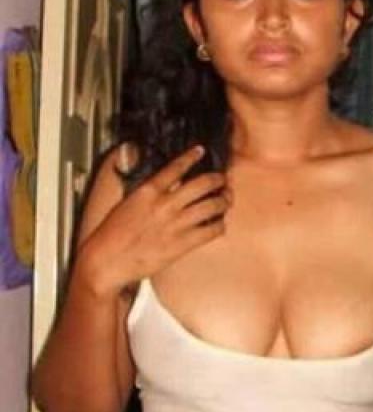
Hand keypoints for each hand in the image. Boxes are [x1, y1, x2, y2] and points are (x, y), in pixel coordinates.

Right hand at [78, 146, 228, 296]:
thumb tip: (162, 183)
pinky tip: (219, 224)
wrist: (107, 261)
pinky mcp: (182, 244)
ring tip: (225, 199)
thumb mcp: (126, 203)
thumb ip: (147, 191)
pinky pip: (211, 231)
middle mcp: (165, 205)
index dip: (191, 156)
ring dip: (223, 200)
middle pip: (202, 183)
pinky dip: (219, 225)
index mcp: (148, 191)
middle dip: (217, 179)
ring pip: (212, 205)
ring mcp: (176, 224)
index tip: (200, 151)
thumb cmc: (112, 235)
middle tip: (222, 179)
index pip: (176, 167)